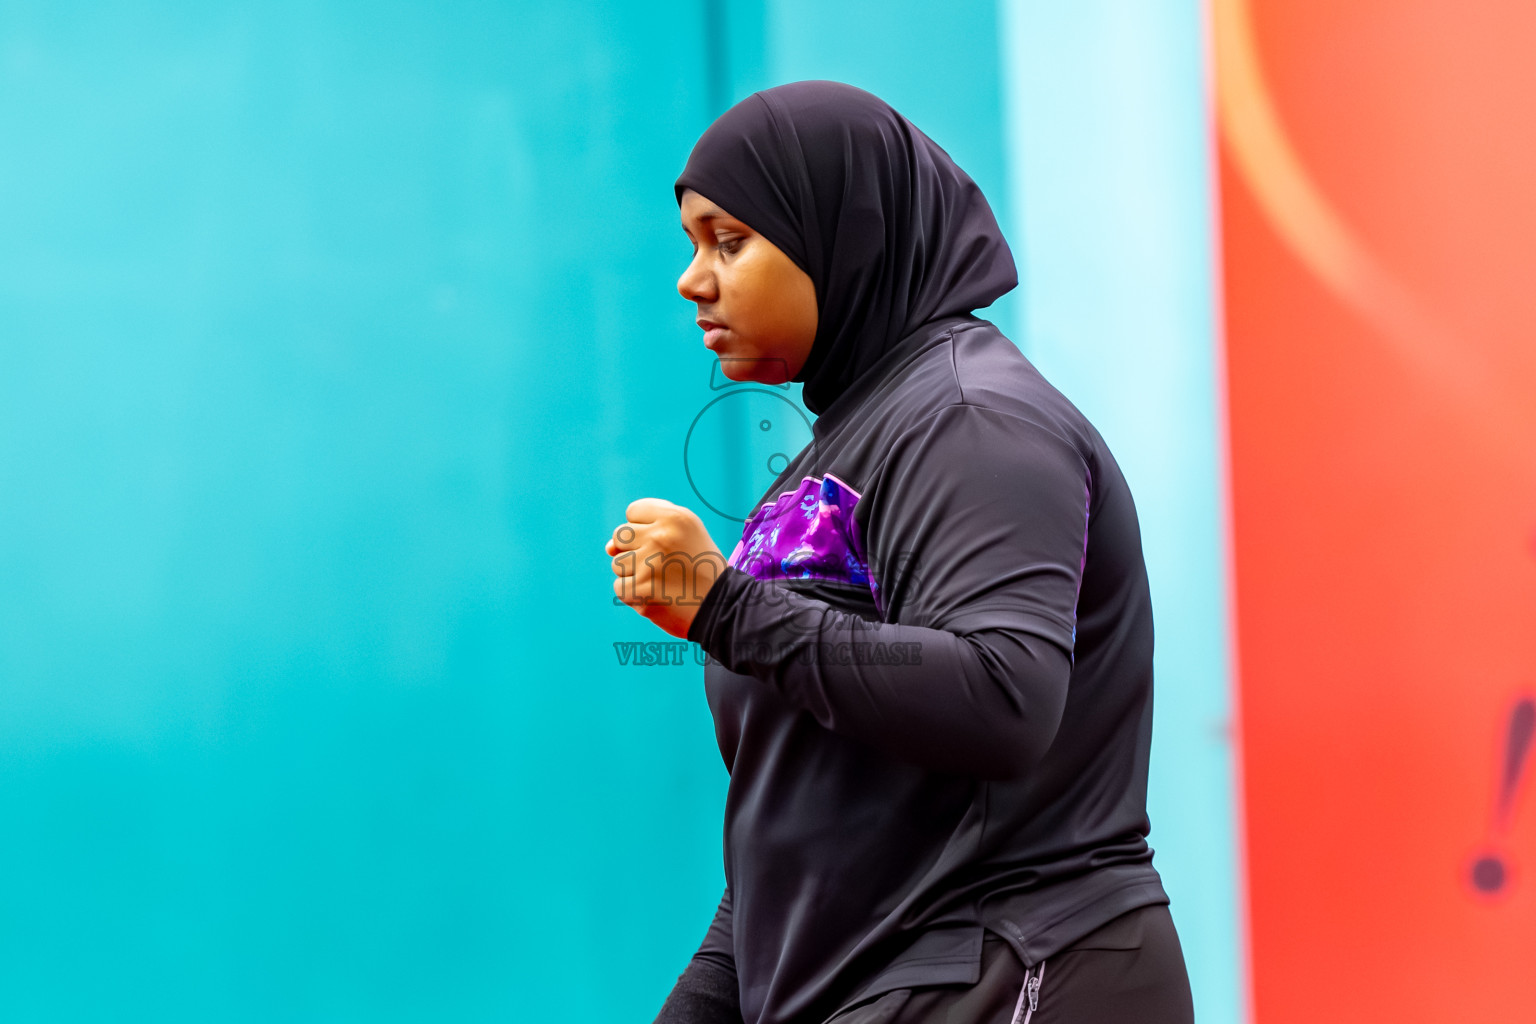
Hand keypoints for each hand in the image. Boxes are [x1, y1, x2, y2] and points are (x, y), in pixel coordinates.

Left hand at [606, 498, 726, 638]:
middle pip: (620, 535)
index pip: (633, 511)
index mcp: (674, 517)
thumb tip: (608, 548)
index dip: (646, 528)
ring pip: (618, 563)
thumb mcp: (687, 533)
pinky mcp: (640, 590)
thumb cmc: (701, 568)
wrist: (722, 606)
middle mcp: (660, 536)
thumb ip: (648, 528)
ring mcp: (648, 564)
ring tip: (662, 581)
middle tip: (664, 564)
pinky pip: (619, 587)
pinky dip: (634, 594)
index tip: (666, 543)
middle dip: (636, 550)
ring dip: (634, 573)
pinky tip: (656, 595)